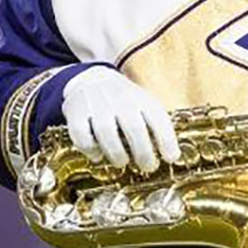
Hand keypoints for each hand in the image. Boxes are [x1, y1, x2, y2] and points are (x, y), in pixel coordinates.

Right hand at [62, 66, 180, 172]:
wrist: (92, 80)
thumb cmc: (125, 102)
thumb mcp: (145, 106)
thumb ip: (156, 127)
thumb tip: (171, 156)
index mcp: (142, 99)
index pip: (158, 119)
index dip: (167, 140)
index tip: (171, 158)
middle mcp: (121, 100)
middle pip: (134, 128)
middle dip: (143, 152)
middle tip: (148, 167)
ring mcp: (97, 105)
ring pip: (106, 132)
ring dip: (116, 153)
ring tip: (122, 163)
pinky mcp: (76, 112)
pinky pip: (81, 134)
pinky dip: (90, 149)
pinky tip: (98, 156)